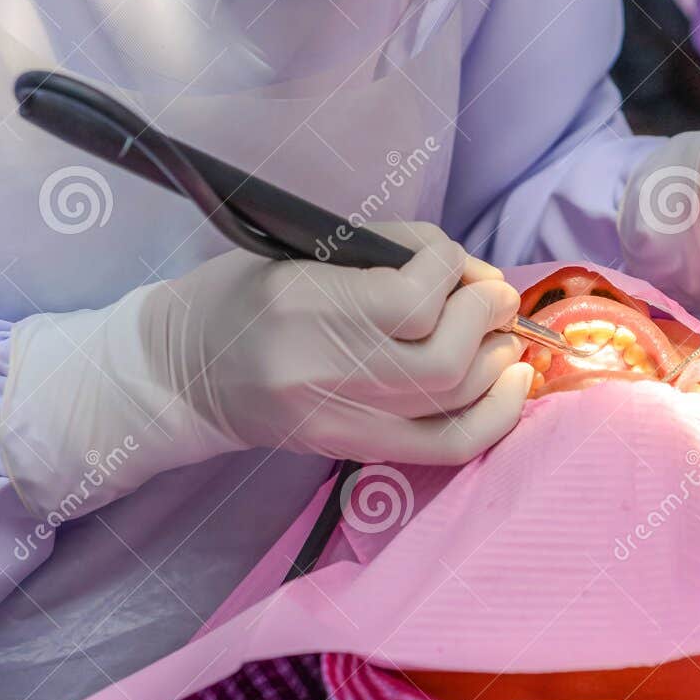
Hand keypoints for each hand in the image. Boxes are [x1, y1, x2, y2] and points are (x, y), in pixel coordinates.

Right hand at [0, 223, 532, 516]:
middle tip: (495, 297)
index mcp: (300, 304)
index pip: (412, 299)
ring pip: (452, 403)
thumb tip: (475, 273)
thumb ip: (392, 252)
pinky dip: (496, 417)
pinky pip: (446, 447)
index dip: (452, 270)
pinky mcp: (350, 450)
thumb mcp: (304, 249)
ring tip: (502, 334)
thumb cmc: (245, 295)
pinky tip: (514, 384)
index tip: (452, 261)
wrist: (185, 371)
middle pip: (443, 360)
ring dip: (499, 361)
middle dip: (488, 317)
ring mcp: (336, 420)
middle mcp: (318, 370)